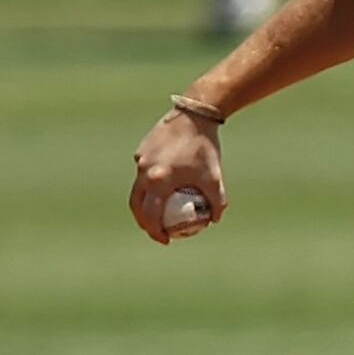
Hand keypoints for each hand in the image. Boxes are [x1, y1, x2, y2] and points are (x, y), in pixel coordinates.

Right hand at [129, 110, 226, 244]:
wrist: (194, 115)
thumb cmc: (205, 149)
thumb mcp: (215, 179)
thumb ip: (217, 203)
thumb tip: (214, 220)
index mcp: (159, 180)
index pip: (150, 215)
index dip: (155, 231)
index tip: (165, 239)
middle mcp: (144, 171)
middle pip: (137, 205)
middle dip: (144, 222)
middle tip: (156, 231)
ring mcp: (141, 159)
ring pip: (137, 189)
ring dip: (145, 204)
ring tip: (157, 214)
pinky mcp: (142, 150)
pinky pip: (143, 173)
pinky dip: (150, 185)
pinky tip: (164, 188)